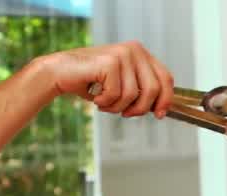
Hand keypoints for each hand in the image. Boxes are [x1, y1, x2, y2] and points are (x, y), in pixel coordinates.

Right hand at [33, 41, 173, 117]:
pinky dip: (106, 103)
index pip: (166, 78)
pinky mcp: (110, 62)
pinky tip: (96, 97)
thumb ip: (142, 90)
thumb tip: (162, 109)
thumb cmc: (91, 82)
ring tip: (105, 103)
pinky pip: (117, 94)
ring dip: (118, 107)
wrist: (60, 73)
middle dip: (140, 108)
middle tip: (126, 114)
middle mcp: (135, 50)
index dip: (165, 99)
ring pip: (134, 95)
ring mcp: (123, 54)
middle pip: (153, 89)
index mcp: (141, 53)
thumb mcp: (123, 85)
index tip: (159, 115)